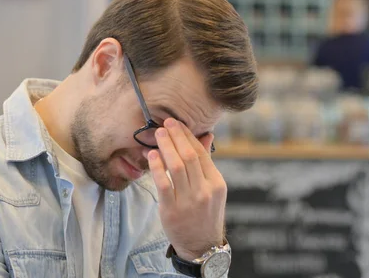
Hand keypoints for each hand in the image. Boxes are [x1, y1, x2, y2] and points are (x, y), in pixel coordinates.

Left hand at [148, 118, 226, 260]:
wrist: (202, 246)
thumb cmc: (205, 214)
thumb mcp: (212, 189)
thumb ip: (206, 162)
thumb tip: (206, 135)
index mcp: (216, 183)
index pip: (201, 153)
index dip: (187, 136)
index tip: (177, 124)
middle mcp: (205, 191)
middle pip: (189, 156)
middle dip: (176, 136)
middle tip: (166, 123)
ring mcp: (189, 201)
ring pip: (176, 167)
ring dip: (166, 147)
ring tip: (158, 134)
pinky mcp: (172, 210)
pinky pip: (164, 184)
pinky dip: (157, 167)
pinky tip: (152, 155)